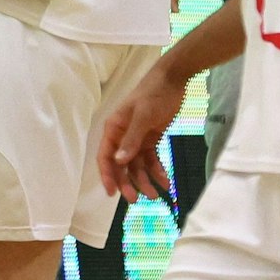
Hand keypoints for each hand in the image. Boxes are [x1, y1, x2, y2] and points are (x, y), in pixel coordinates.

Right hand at [96, 65, 183, 201]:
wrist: (174, 80)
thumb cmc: (154, 94)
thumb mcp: (143, 115)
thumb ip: (132, 139)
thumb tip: (118, 161)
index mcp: (114, 128)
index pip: (105, 156)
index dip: (107, 175)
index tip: (112, 193)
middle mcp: (122, 136)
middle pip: (121, 165)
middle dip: (128, 182)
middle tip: (137, 200)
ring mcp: (137, 138)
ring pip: (137, 165)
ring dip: (144, 181)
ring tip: (156, 195)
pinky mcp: (151, 138)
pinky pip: (151, 159)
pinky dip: (157, 171)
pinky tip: (166, 182)